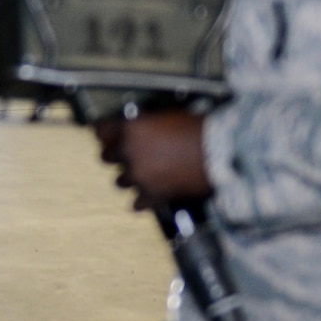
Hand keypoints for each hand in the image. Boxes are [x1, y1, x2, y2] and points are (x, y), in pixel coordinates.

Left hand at [94, 109, 211, 209]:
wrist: (219, 154)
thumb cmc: (197, 130)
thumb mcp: (165, 117)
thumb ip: (143, 125)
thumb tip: (136, 130)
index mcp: (130, 129)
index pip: (101, 131)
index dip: (104, 133)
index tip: (105, 136)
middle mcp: (128, 152)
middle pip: (106, 157)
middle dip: (116, 156)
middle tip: (127, 155)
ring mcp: (138, 176)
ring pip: (120, 181)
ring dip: (130, 177)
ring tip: (144, 174)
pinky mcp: (151, 196)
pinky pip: (137, 203)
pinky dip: (143, 200)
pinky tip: (150, 195)